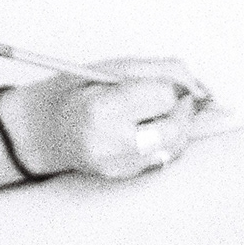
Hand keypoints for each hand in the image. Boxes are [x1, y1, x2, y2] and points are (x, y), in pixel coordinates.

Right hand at [0, 60, 217, 179]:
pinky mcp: (123, 177)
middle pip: (174, 130)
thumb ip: (159, 71)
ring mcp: (117, 165)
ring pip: (174, 147)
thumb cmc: (75, 92)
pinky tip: (144, 128)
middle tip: (177, 98)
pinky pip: (161, 158)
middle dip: (184, 111)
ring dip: (177, 126)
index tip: (172, 81)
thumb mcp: (112, 68)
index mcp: (102, 109)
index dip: (175, 86)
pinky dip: (163, 141)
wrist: (44, 129)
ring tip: (156, 111)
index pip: (162, 97)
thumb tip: (199, 87)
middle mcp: (109, 143)